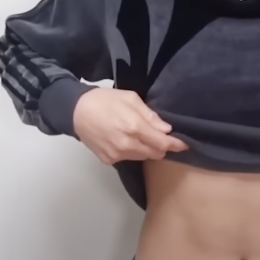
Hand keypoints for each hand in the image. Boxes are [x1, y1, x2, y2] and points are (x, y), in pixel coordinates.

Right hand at [73, 88, 187, 164]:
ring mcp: (117, 155)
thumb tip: (166, 129)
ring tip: (139, 135)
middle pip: (155, 153)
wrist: (76, 111)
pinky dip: (131, 151)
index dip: (176, 144)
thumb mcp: (131, 99)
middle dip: (161, 146)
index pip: (163, 143)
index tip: (184, 144)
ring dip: (146, 149)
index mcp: (135, 128)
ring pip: (142, 157)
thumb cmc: (105, 100)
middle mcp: (127, 145)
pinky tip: (124, 139)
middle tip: (159, 135)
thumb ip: (150, 116)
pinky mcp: (108, 160)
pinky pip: (128, 158)